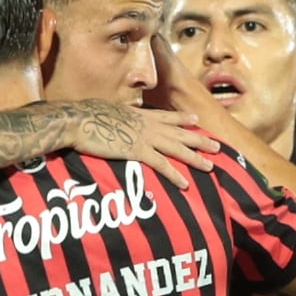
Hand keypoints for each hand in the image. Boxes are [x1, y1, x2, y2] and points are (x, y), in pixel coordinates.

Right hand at [64, 99, 221, 189]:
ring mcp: (144, 137)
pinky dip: (175, 174)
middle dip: (200, 140)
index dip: (183, 119)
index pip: (167, 117)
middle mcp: (147, 125)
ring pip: (177, 148)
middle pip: (180, 133)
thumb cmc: (85, 117)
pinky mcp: (137, 151)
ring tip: (210, 165)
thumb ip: (117, 116)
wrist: (78, 120)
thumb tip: (115, 116)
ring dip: (195, 157)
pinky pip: (161, 164)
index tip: (196, 121)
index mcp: (140, 115)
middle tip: (218, 146)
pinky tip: (185, 184)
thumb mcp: (107, 111)